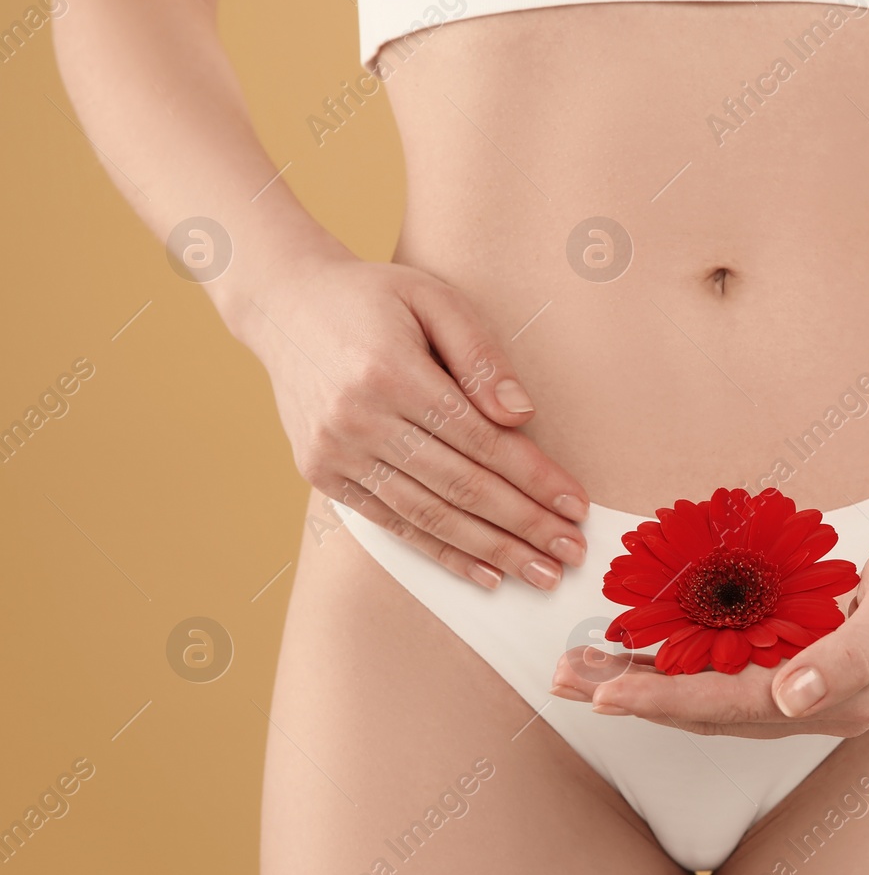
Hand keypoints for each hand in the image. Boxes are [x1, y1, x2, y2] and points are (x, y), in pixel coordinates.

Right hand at [247, 255, 588, 589]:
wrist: (285, 305)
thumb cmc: (375, 299)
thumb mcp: (435, 299)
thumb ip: (481, 355)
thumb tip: (522, 415)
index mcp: (392, 371)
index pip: (482, 440)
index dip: (534, 478)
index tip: (577, 506)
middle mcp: (359, 418)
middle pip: (461, 486)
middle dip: (524, 525)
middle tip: (571, 554)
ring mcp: (335, 452)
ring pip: (429, 515)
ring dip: (492, 550)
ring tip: (541, 575)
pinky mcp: (322, 473)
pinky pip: (392, 523)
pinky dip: (442, 552)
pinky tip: (486, 573)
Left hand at [551, 504, 868, 736]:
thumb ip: (850, 655)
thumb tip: (790, 700)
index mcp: (836, 699)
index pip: (727, 707)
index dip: (661, 702)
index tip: (602, 694)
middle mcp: (813, 701)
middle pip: (704, 708)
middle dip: (632, 694)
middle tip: (563, 678)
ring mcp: (809, 683)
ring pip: (709, 689)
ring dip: (646, 678)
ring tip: (584, 665)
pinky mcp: (807, 656)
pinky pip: (730, 664)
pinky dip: (681, 656)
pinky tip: (648, 644)